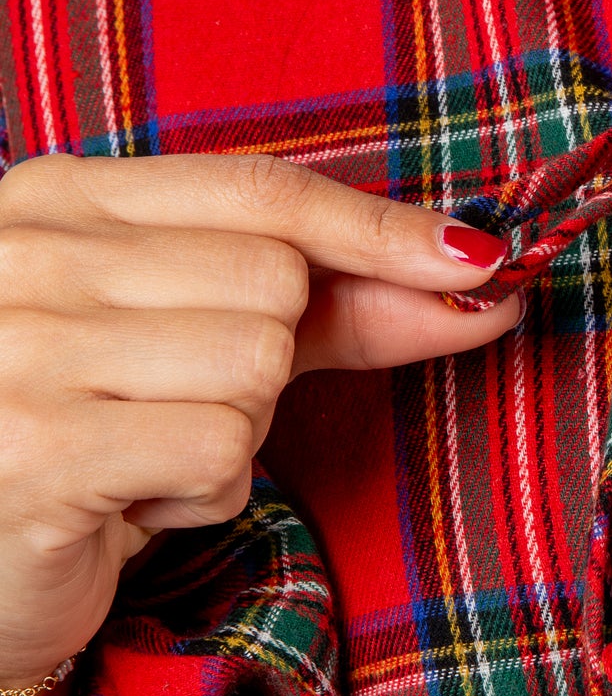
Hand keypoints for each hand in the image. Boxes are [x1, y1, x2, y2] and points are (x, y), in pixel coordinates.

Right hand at [0, 154, 519, 695]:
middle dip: (263, 365)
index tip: (478, 258)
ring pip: (254, 365)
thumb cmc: (93, 447)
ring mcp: (21, 348)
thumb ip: (336, 306)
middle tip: (169, 409)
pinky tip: (129, 505)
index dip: (379, 228)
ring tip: (142, 458)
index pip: (260, 190)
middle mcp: (27, 254)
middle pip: (272, 280)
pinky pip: (218, 452)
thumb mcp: (198, 346)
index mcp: (58, 197)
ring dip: (231, 437)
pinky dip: (202, 495)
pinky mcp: (39, 450)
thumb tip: (481, 277)